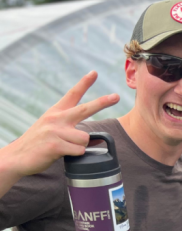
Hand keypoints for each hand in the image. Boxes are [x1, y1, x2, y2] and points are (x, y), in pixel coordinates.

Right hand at [2, 71, 118, 177]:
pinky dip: (74, 156)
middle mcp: (56, 118)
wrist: (17, 157)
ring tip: (64, 148)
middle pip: (85, 109)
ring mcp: (54, 131)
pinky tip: (60, 154)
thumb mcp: (52, 130)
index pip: (72, 94)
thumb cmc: (38, 144)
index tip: (94, 73)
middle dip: (102, 102)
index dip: (84, 83)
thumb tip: (96, 139)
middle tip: (116, 96)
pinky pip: (78, 151)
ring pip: (84, 139)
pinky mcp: (54, 145)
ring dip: (79, 147)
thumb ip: (71, 129)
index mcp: (56, 112)